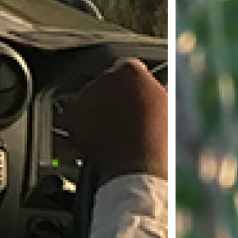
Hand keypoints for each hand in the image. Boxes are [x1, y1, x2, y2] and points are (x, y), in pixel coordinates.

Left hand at [60, 59, 167, 181]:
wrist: (137, 167)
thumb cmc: (157, 141)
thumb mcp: (165, 106)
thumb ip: (151, 91)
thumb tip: (147, 90)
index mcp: (131, 70)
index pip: (126, 71)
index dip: (129, 90)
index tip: (129, 101)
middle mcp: (105, 76)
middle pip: (105, 85)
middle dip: (109, 100)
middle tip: (120, 121)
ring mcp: (86, 94)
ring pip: (89, 100)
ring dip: (95, 113)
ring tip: (109, 135)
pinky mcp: (72, 114)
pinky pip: (74, 117)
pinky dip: (81, 127)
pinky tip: (97, 140)